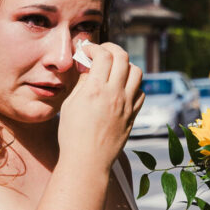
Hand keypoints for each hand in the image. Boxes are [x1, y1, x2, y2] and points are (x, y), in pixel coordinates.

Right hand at [58, 42, 143, 168]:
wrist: (87, 162)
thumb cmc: (72, 136)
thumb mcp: (70, 105)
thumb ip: (82, 84)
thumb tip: (89, 69)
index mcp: (95, 90)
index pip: (103, 55)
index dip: (94, 47)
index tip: (87, 51)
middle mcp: (115, 94)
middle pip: (123, 58)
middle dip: (112, 49)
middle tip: (102, 52)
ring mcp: (127, 105)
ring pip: (137, 72)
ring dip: (125, 65)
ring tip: (114, 70)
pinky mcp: (132, 116)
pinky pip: (140, 92)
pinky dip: (132, 85)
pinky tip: (121, 89)